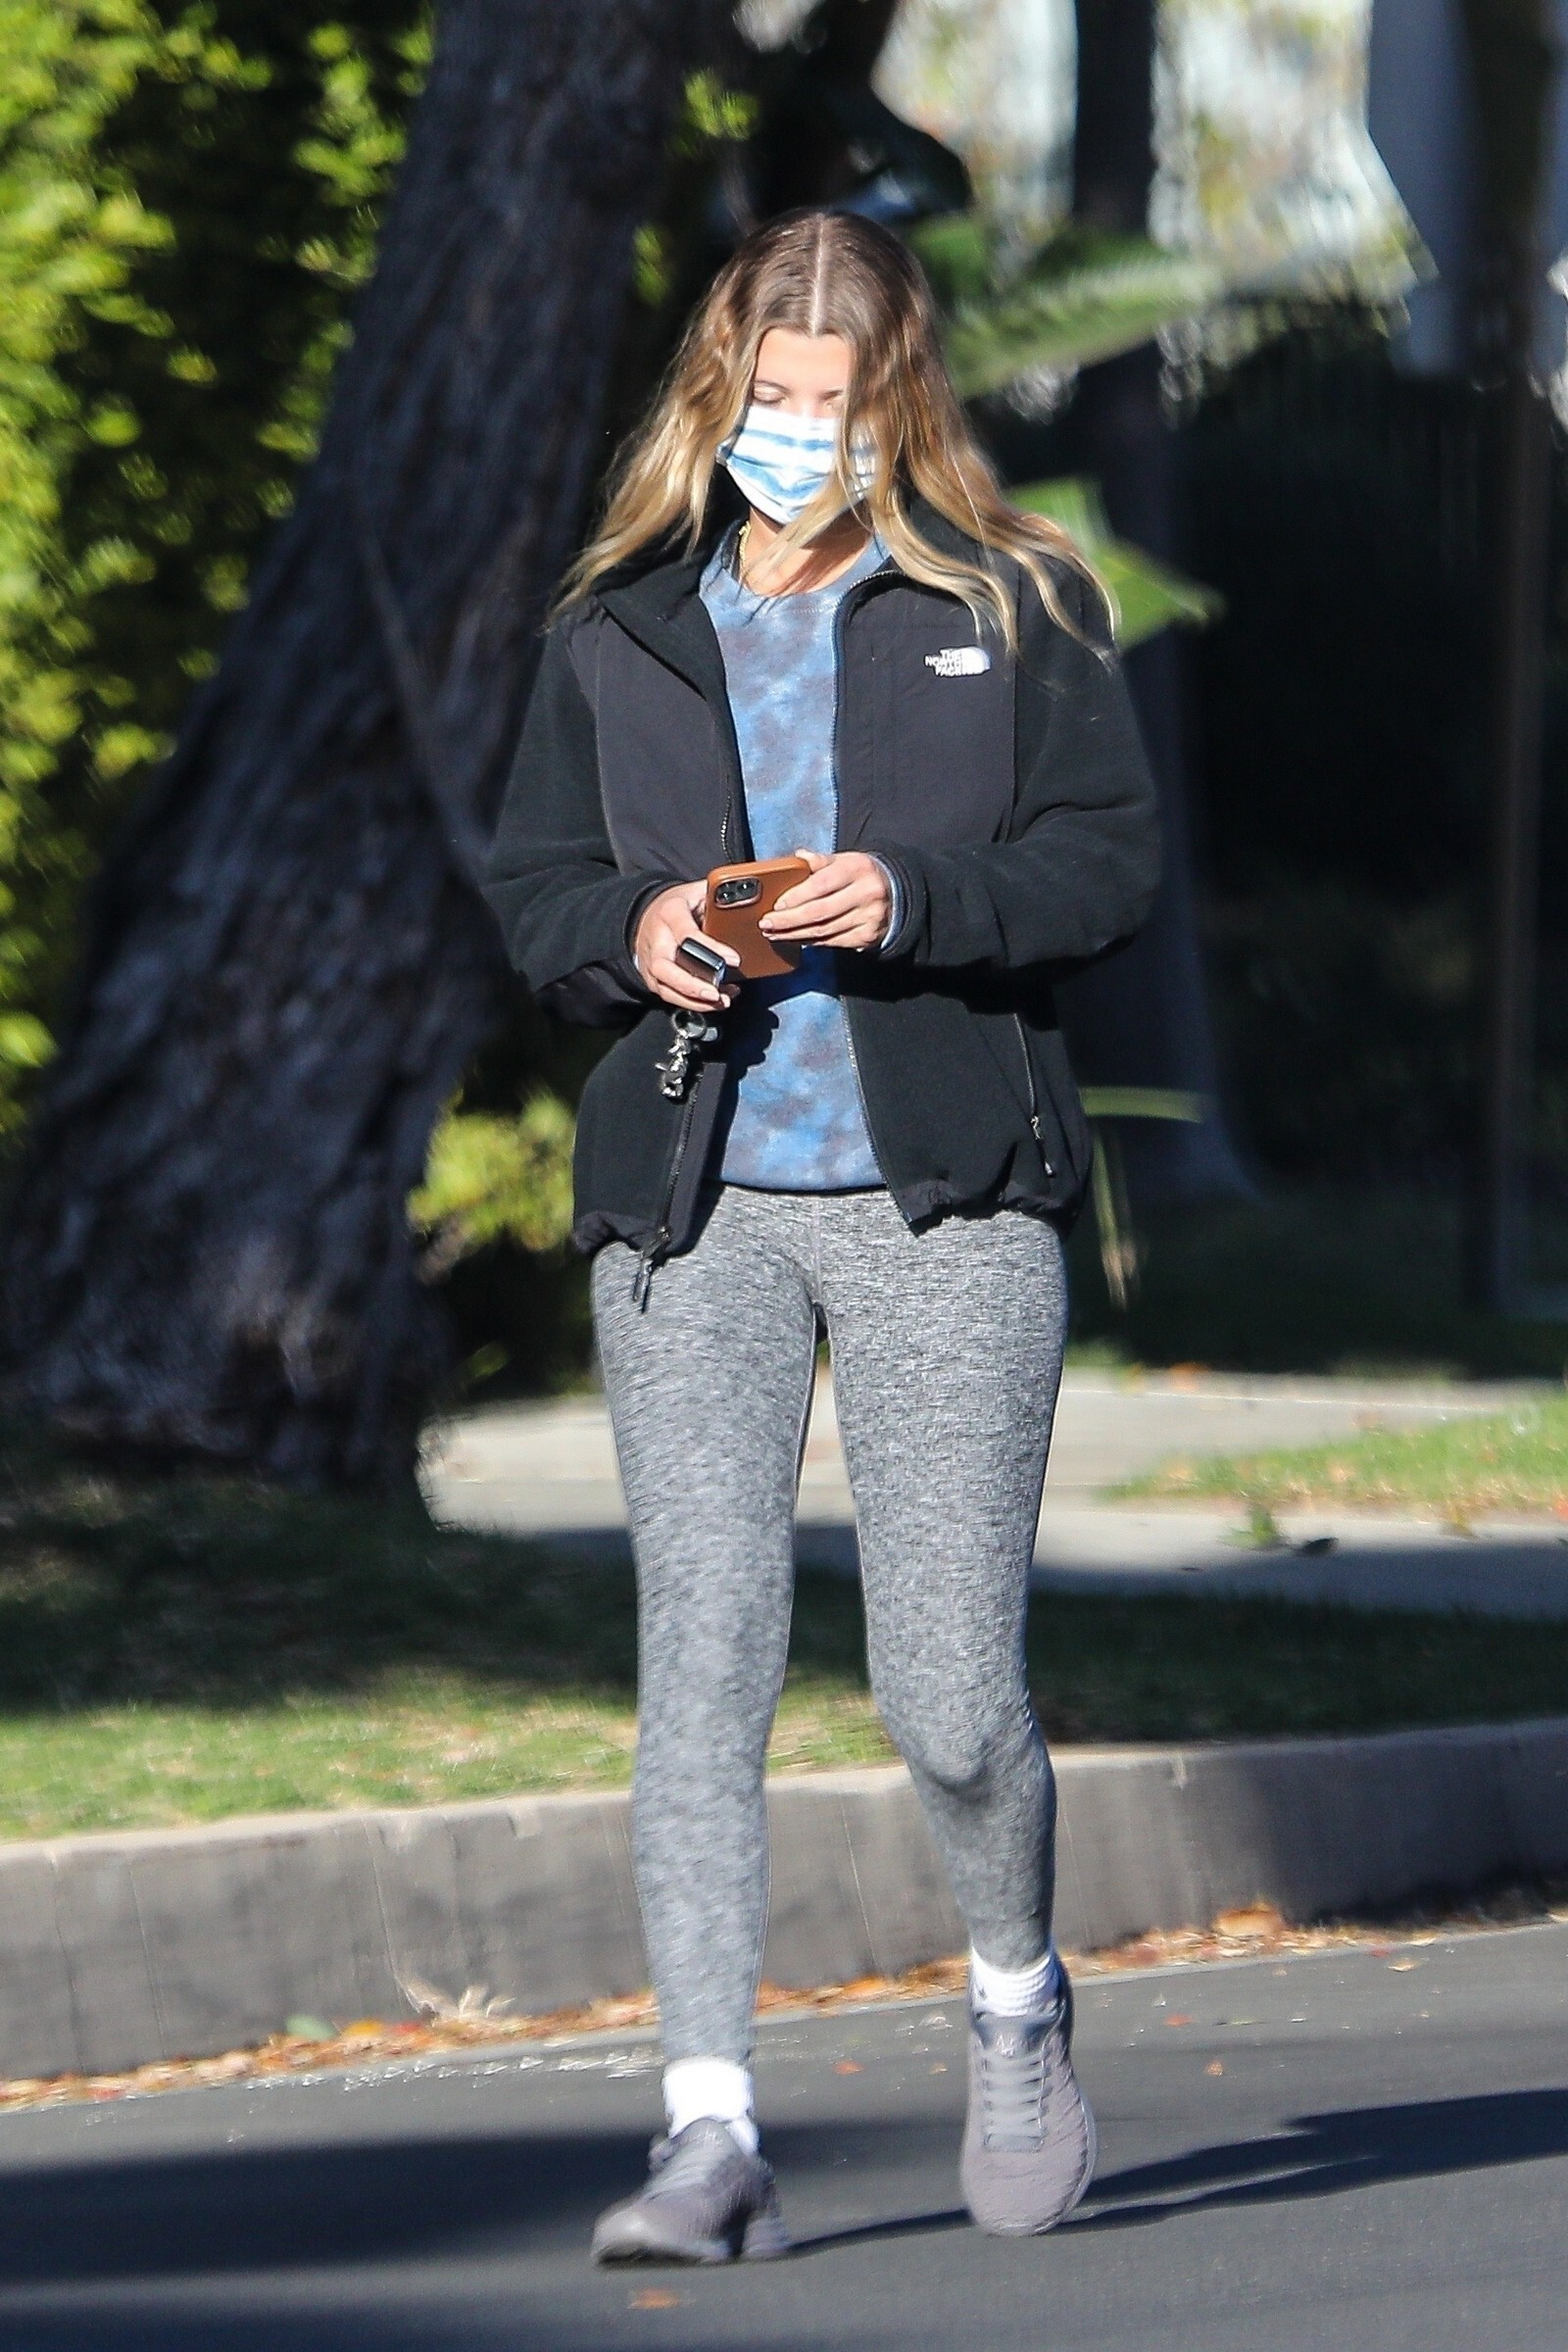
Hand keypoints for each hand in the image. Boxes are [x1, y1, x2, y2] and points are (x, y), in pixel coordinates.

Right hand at [633, 881, 739, 1010]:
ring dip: (694, 1000)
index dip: (712, 949)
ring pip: (666, 987)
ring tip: (721, 1001)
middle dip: (692, 985)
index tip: (734, 960)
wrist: (645, 916)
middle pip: (667, 968)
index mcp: (670, 913)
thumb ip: (717, 894)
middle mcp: (657, 939)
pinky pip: (670, 995)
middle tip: (716, 994)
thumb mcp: (696, 891)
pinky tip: (713, 1002)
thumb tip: (744, 896)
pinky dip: (693, 1003)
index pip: (688, 934)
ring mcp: (651, 961)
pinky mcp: (653, 978)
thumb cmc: (678, 905)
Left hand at [761, 851, 890, 951]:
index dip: (795, 897)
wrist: (897, 893)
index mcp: (857, 869)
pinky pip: (832, 941)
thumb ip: (821, 861)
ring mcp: (869, 918)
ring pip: (824, 931)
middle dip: (788, 921)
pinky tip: (795, 939)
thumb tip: (799, 858)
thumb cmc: (861, 875)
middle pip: (819, 912)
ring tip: (775, 934)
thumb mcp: (845, 860)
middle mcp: (866, 894)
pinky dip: (811, 941)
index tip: (776, 906)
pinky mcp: (868, 936)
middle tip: (767, 924)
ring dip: (795, 935)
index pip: (820, 885)